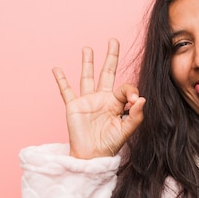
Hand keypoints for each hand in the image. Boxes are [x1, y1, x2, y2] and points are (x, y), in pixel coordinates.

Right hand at [52, 38, 144, 158]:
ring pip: (87, 76)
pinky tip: (56, 69)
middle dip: (111, 57)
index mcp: (116, 103)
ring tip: (87, 48)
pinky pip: (66, 90)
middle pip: (107, 72)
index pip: (124, 87)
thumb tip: (141, 99)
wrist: (92, 156)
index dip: (130, 90)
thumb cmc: (110, 146)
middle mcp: (102, 98)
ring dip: (87, 62)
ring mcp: (87, 101)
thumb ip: (136, 116)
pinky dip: (61, 80)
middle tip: (113, 41)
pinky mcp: (73, 106)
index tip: (133, 99)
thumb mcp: (127, 131)